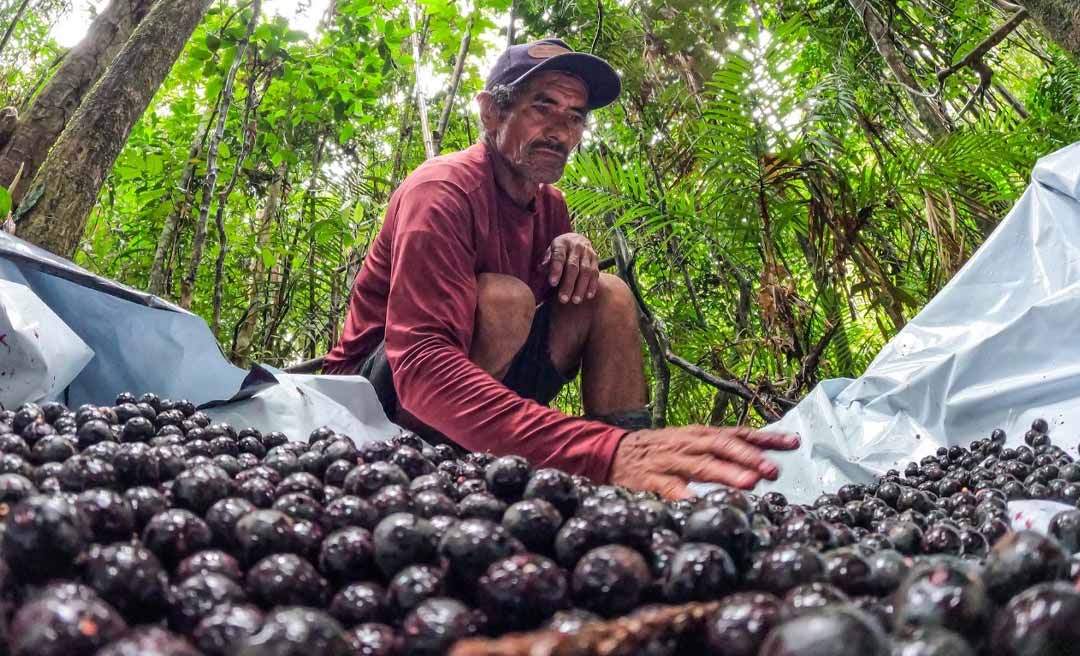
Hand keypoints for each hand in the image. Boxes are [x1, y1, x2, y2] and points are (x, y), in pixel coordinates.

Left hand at [540, 232, 598, 304]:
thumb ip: (546, 262)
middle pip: (573, 266)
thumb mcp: (550, 251)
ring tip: (575, 300)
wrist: (576, 239)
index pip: (559, 257)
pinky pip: (595, 273)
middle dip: (568, 284)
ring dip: (581, 287)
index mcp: (562, 244)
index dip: (556, 270)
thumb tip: (541, 271)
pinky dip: (592, 285)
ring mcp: (588, 253)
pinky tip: (588, 296)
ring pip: (586, 271)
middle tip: (563, 299)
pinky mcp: (596, 259)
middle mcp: (576, 246)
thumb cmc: (559, 251)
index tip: (552, 284)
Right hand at [608, 425, 800, 499]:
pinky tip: (699, 504)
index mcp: (701, 435)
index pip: (738, 434)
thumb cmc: (662, 451)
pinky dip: (684, 495)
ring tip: (749, 484)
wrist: (613, 452)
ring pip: (701, 466)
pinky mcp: (651, 480)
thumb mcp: (693, 444)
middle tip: (773, 470)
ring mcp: (670, 462)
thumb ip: (724, 450)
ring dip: (726, 474)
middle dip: (749, 457)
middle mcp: (689, 445)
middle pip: (722, 447)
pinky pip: (670, 489)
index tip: (794, 443)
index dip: (766, 438)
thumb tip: (765, 462)